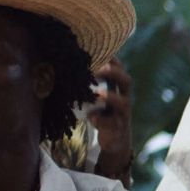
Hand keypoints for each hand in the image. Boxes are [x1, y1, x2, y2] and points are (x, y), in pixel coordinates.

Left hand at [88, 54, 132, 180]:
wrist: (115, 141)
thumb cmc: (102, 114)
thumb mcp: (98, 98)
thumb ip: (89, 84)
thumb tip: (62, 65)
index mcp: (119, 89)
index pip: (120, 68)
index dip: (112, 58)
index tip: (99, 48)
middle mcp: (124, 99)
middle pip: (127, 81)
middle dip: (114, 73)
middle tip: (101, 67)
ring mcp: (123, 115)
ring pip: (123, 103)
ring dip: (109, 97)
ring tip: (97, 94)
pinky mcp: (117, 129)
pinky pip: (111, 124)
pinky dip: (100, 120)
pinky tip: (91, 118)